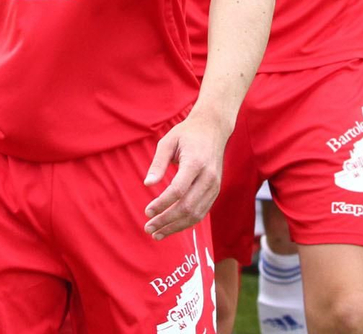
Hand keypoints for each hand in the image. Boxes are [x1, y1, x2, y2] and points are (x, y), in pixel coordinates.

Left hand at [143, 109, 229, 239]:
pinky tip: (172, 227)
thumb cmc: (187, 134)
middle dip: (166, 220)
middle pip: (187, 206)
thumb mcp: (168, 141)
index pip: (178, 190)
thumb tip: (147, 184)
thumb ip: (158, 163)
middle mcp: (208, 176)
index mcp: (196, 162)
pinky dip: (186, 223)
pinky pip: (201, 212)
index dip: (162, 204)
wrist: (213, 128)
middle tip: (148, 228)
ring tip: (157, 233)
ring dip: (176, 226)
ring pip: (196, 214)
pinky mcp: (215, 191)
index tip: (147, 212)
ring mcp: (214, 185)